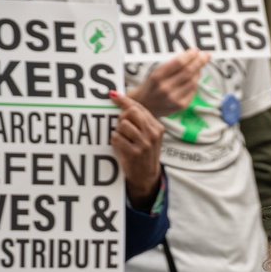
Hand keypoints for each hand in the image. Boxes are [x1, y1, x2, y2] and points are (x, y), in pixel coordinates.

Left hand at [111, 90, 164, 208]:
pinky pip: (116, 137)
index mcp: (157, 127)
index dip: (125, 100)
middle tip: (122, 127)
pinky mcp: (135, 152)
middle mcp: (153, 134)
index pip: (139, 107)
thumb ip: (139, 119)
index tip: (113, 95)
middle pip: (131, 112)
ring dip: (118, 131)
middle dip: (122, 117)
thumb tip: (119, 97)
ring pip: (123, 124)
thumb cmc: (143, 152)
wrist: (146, 176)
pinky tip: (121, 147)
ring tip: (124, 140)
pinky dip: (115, 141)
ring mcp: (145, 143)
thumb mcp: (148, 135)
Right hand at [128, 48, 211, 116]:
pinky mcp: (181, 106)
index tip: (195, 50)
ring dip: (199, 72)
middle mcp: (165, 88)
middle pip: (188, 72)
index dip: (189, 56)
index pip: (178, 63)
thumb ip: (171, 66)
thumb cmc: (151, 86)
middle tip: (206, 55)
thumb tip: (190, 57)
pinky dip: (196, 83)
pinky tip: (196, 77)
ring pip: (193, 81)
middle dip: (199, 62)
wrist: (144, 107)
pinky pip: (193, 91)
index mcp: (157, 77)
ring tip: (201, 65)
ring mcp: (174, 98)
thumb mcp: (155, 73)